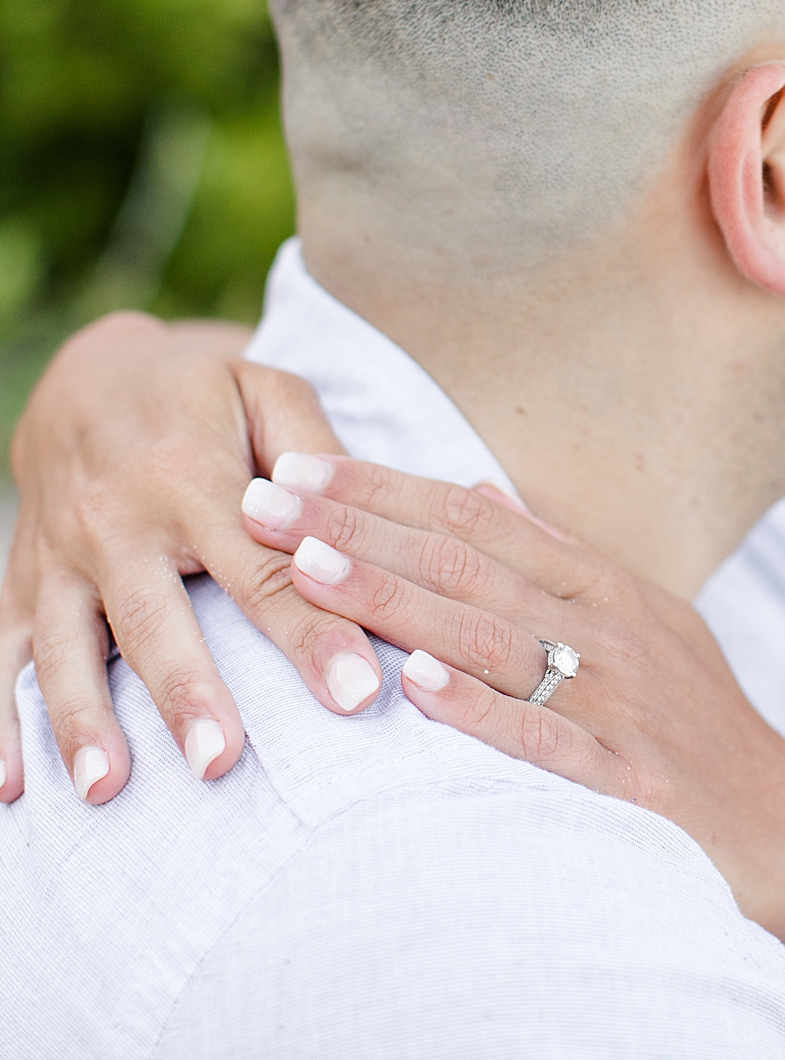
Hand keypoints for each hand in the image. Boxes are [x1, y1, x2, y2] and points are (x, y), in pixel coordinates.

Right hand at [1, 312, 382, 804]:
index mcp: (193, 476)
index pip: (263, 568)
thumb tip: (367, 526)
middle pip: (156, 618)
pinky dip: (3, 723)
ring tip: (108, 788)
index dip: (312, 631)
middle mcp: (118, 521)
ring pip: (68, 647)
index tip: (358, 692)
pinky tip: (12, 790)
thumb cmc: (206, 396)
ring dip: (83, 721)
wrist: (88, 375)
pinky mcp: (23, 582)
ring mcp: (62, 557)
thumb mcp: (268, 391)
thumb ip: (318, 455)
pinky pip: (4, 654)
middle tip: (222, 764)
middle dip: (187, 694)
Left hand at [239, 454, 784, 907]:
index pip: (481, 519)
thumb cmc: (699, 724)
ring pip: (493, 640)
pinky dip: (480, 713)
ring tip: (308, 569)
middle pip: (470, 567)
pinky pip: (543, 743)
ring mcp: (618, 708)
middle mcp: (612, 634)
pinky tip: (418, 687)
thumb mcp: (649, 621)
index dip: (388, 488)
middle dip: (361, 530)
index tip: (301, 466)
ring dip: (397, 601)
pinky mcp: (626, 786)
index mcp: (610, 588)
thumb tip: (483, 490)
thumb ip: (563, 559)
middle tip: (266, 502)